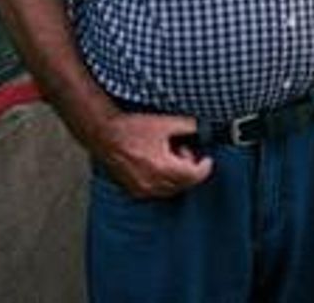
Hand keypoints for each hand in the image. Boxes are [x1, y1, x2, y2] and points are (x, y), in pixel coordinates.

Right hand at [91, 111, 212, 198]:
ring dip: (178, 176)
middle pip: (183, 184)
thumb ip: (188, 125)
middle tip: (184, 151)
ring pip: (170, 190)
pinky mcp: (134, 190)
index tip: (207, 160)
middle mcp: (152, 183)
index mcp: (161, 167)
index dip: (204, 168)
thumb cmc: (132, 129)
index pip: (192, 176)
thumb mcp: (165, 122)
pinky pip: (157, 191)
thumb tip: (202, 127)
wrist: (106, 134)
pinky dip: (165, 181)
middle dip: (190, 169)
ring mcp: (141, 189)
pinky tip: (160, 164)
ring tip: (170, 155)